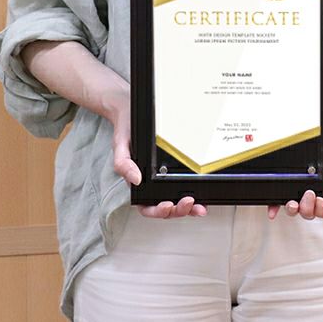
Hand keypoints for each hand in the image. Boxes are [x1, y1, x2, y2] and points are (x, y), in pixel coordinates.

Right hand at [104, 85, 207, 217]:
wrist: (131, 110)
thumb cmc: (126, 129)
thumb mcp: (120, 145)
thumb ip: (123, 164)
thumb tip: (135, 180)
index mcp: (137, 181)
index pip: (146, 206)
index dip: (158, 211)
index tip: (167, 205)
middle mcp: (151, 182)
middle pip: (166, 207)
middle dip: (178, 210)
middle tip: (189, 203)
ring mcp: (163, 177)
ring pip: (176, 200)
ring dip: (189, 207)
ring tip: (199, 206)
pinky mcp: (174, 168)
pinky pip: (183, 185)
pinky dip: (194, 193)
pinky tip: (202, 194)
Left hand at [266, 81, 322, 219]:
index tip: (322, 200)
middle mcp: (313, 184)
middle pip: (309, 209)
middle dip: (308, 209)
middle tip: (308, 195)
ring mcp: (298, 181)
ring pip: (294, 205)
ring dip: (293, 209)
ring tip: (293, 202)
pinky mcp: (285, 174)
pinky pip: (278, 193)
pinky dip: (275, 204)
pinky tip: (272, 209)